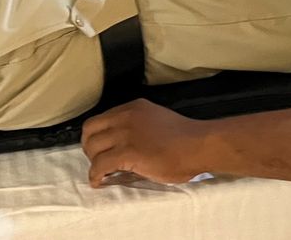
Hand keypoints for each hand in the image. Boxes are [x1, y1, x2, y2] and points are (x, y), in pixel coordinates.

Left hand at [81, 99, 211, 187]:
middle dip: (90, 148)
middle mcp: (126, 116)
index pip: (101, 119)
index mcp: (134, 108)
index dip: (97, 137)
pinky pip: (100, 165)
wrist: (200, 145)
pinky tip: (100, 181)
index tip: (102, 149)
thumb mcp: (157, 122)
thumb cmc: (186, 139)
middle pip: (90, 130)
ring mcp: (126, 133)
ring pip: (92, 147)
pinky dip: (95, 175)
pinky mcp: (128, 152)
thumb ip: (138, 128)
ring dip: (93, 162)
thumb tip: (122, 147)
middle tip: (99, 162)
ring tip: (101, 173)